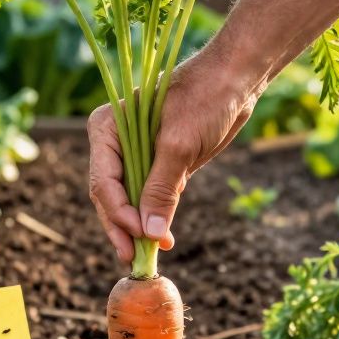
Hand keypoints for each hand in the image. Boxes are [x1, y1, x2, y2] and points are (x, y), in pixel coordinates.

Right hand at [87, 43, 260, 262]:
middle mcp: (114, 144)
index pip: (103, 181)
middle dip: (122, 228)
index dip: (119, 213)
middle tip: (135, 258)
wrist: (235, 81)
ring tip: (149, 255)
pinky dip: (153, 220)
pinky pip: (147, 199)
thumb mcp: (179, 144)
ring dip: (137, 230)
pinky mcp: (157, 165)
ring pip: (127, 203)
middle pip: (109, 197)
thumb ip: (161, 189)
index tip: (141, 235)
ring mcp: (135, 156)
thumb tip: (150, 234)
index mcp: (107, 129)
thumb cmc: (204, 98)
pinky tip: (161, 239)